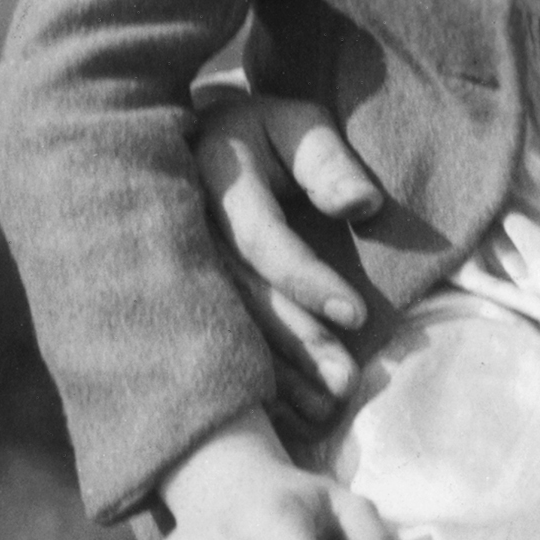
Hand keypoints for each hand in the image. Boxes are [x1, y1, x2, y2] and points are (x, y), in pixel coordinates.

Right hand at [193, 93, 389, 421]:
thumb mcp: (296, 126)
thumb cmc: (263, 136)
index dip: (307, 280)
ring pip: (227, 329)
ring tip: (326, 409)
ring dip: (276, 375)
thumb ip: (327, 161)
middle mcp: (187, 230)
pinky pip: (214, 344)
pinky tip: (290, 412)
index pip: (261, 239)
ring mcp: (176, 268)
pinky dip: (253, 382)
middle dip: (295, 343)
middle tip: (344, 385)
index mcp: (214, 179)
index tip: (357, 316)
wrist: (191, 146)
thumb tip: (362, 205)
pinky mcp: (181, 298)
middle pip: (243, 297)